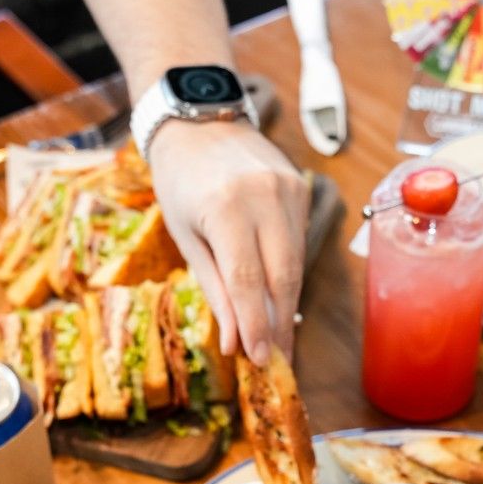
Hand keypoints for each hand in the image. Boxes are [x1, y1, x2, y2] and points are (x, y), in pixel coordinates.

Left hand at [148, 119, 309, 361]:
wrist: (199, 121)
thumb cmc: (180, 182)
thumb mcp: (186, 237)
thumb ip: (215, 289)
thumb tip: (235, 341)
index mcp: (227, 208)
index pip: (248, 281)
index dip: (257, 325)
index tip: (259, 359)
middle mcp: (265, 196)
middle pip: (283, 276)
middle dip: (280, 325)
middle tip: (277, 361)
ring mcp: (290, 189)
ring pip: (297, 262)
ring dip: (287, 304)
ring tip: (278, 339)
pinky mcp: (302, 188)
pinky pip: (299, 242)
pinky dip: (288, 273)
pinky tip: (280, 296)